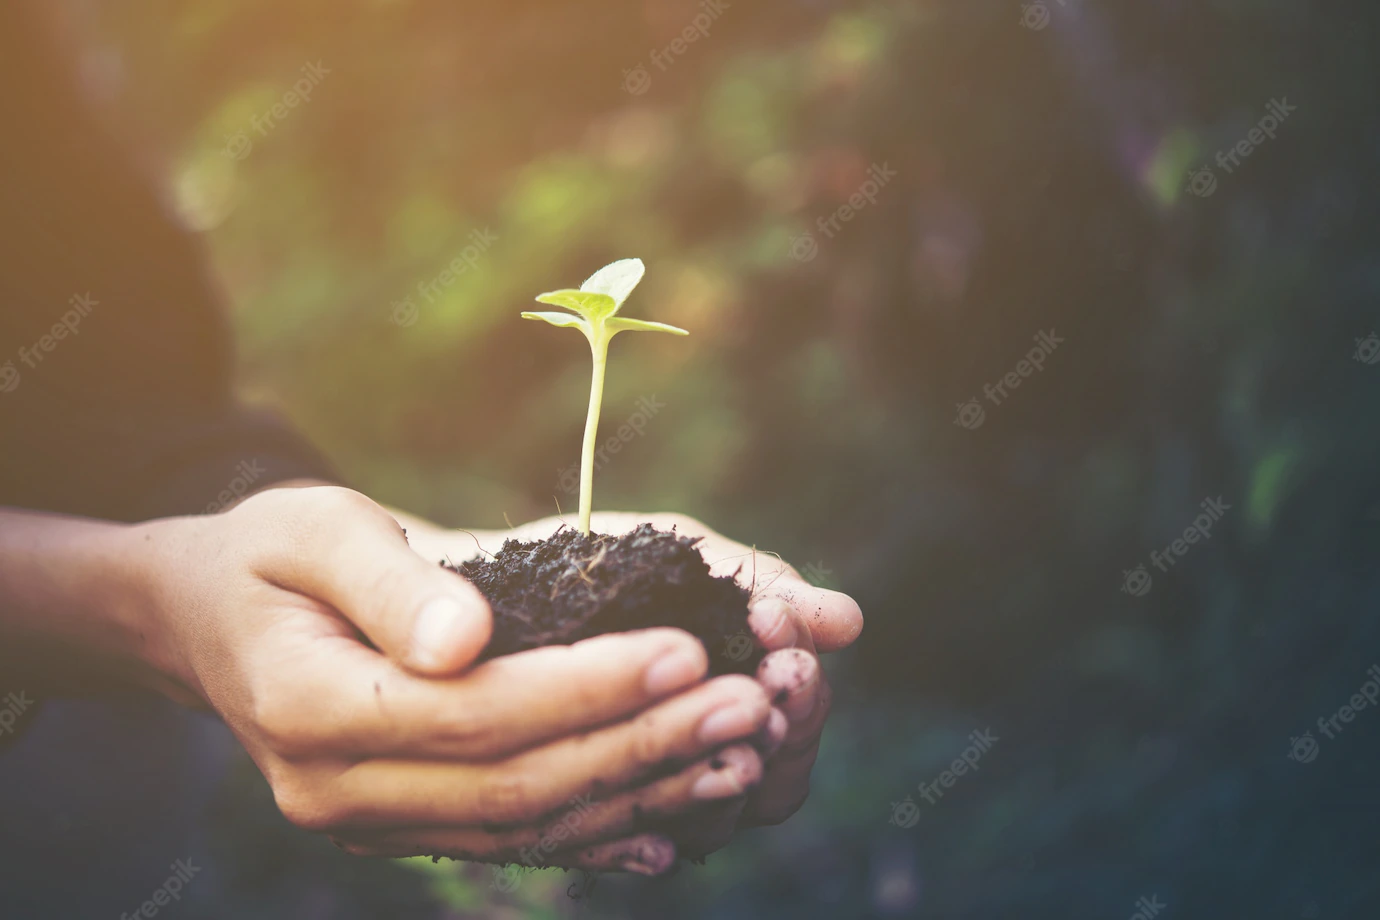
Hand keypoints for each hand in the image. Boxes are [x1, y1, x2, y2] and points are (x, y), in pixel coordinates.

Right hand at [130, 487, 777, 872]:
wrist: (205, 618)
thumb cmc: (268, 554)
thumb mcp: (314, 530)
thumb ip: (391, 582)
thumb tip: (468, 637)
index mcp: (310, 708)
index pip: (475, 713)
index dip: (588, 688)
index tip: (687, 648)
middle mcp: (337, 789)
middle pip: (515, 781)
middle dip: (641, 743)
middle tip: (748, 703)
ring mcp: (370, 821)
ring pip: (525, 824)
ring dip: (640, 790)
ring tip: (739, 754)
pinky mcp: (402, 824)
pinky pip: (509, 839)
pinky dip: (596, 828)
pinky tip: (673, 818)